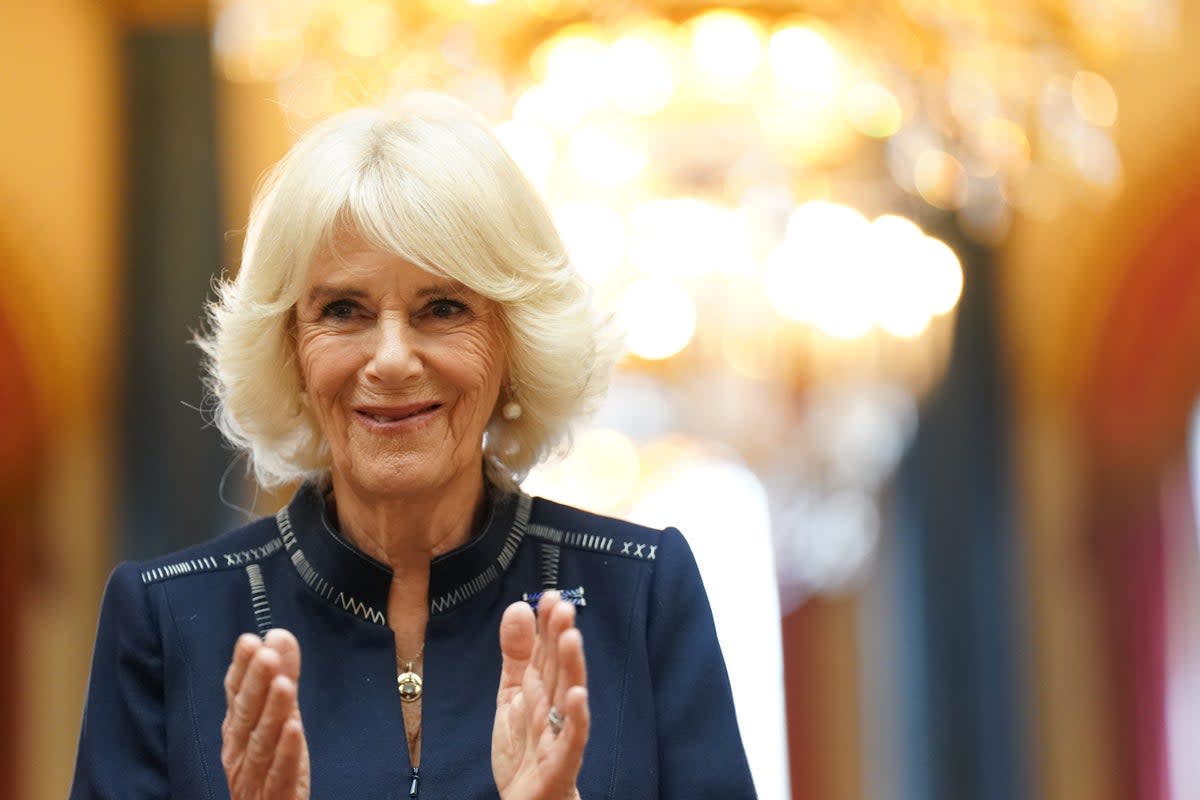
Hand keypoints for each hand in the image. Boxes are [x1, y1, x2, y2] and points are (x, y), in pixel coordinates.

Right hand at [221, 629, 311, 799]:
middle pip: (245, 715)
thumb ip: (279, 678)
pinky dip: (286, 752)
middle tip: (265, 654)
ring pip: (261, 743)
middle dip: (254, 683)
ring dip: (272, 712)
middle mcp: (239, 752)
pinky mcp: (275, 796)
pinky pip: (280, 774)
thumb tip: (278, 636)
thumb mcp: (277, 719)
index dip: (241, 669)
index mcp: (237, 731)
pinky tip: (295, 729)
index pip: (235, 695)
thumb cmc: (270, 766)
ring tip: (284, 685)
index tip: (249, 640)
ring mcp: (254, 776)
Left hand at [492, 592, 589, 799]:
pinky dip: (576, 718)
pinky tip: (576, 695)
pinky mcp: (560, 764)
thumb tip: (519, 608)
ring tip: (571, 637)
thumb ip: (516, 654)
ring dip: (572, 667)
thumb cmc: (525, 753)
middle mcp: (554, 708)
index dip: (547, 625)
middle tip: (562, 606)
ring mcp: (559, 735)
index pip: (546, 652)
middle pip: (559, 669)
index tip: (549, 595)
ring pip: (567, 696)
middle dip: (561, 637)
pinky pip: (571, 740)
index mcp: (541, 690)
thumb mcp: (513, 696)